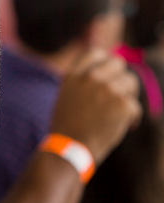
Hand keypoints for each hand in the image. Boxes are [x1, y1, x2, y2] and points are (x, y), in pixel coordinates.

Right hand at [50, 49, 141, 164]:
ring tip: (120, 112)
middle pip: (117, 63)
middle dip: (120, 77)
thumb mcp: (67, 96)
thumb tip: (105, 70)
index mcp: (74, 74)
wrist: (70, 149)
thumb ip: (82, 81)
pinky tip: (126, 126)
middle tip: (119, 94)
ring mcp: (107, 89)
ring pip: (130, 82)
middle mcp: (91, 77)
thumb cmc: (68, 128)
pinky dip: (133, 117)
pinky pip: (135, 105)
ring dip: (128, 96)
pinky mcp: (122, 104)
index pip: (94, 53)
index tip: (108, 72)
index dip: (104, 60)